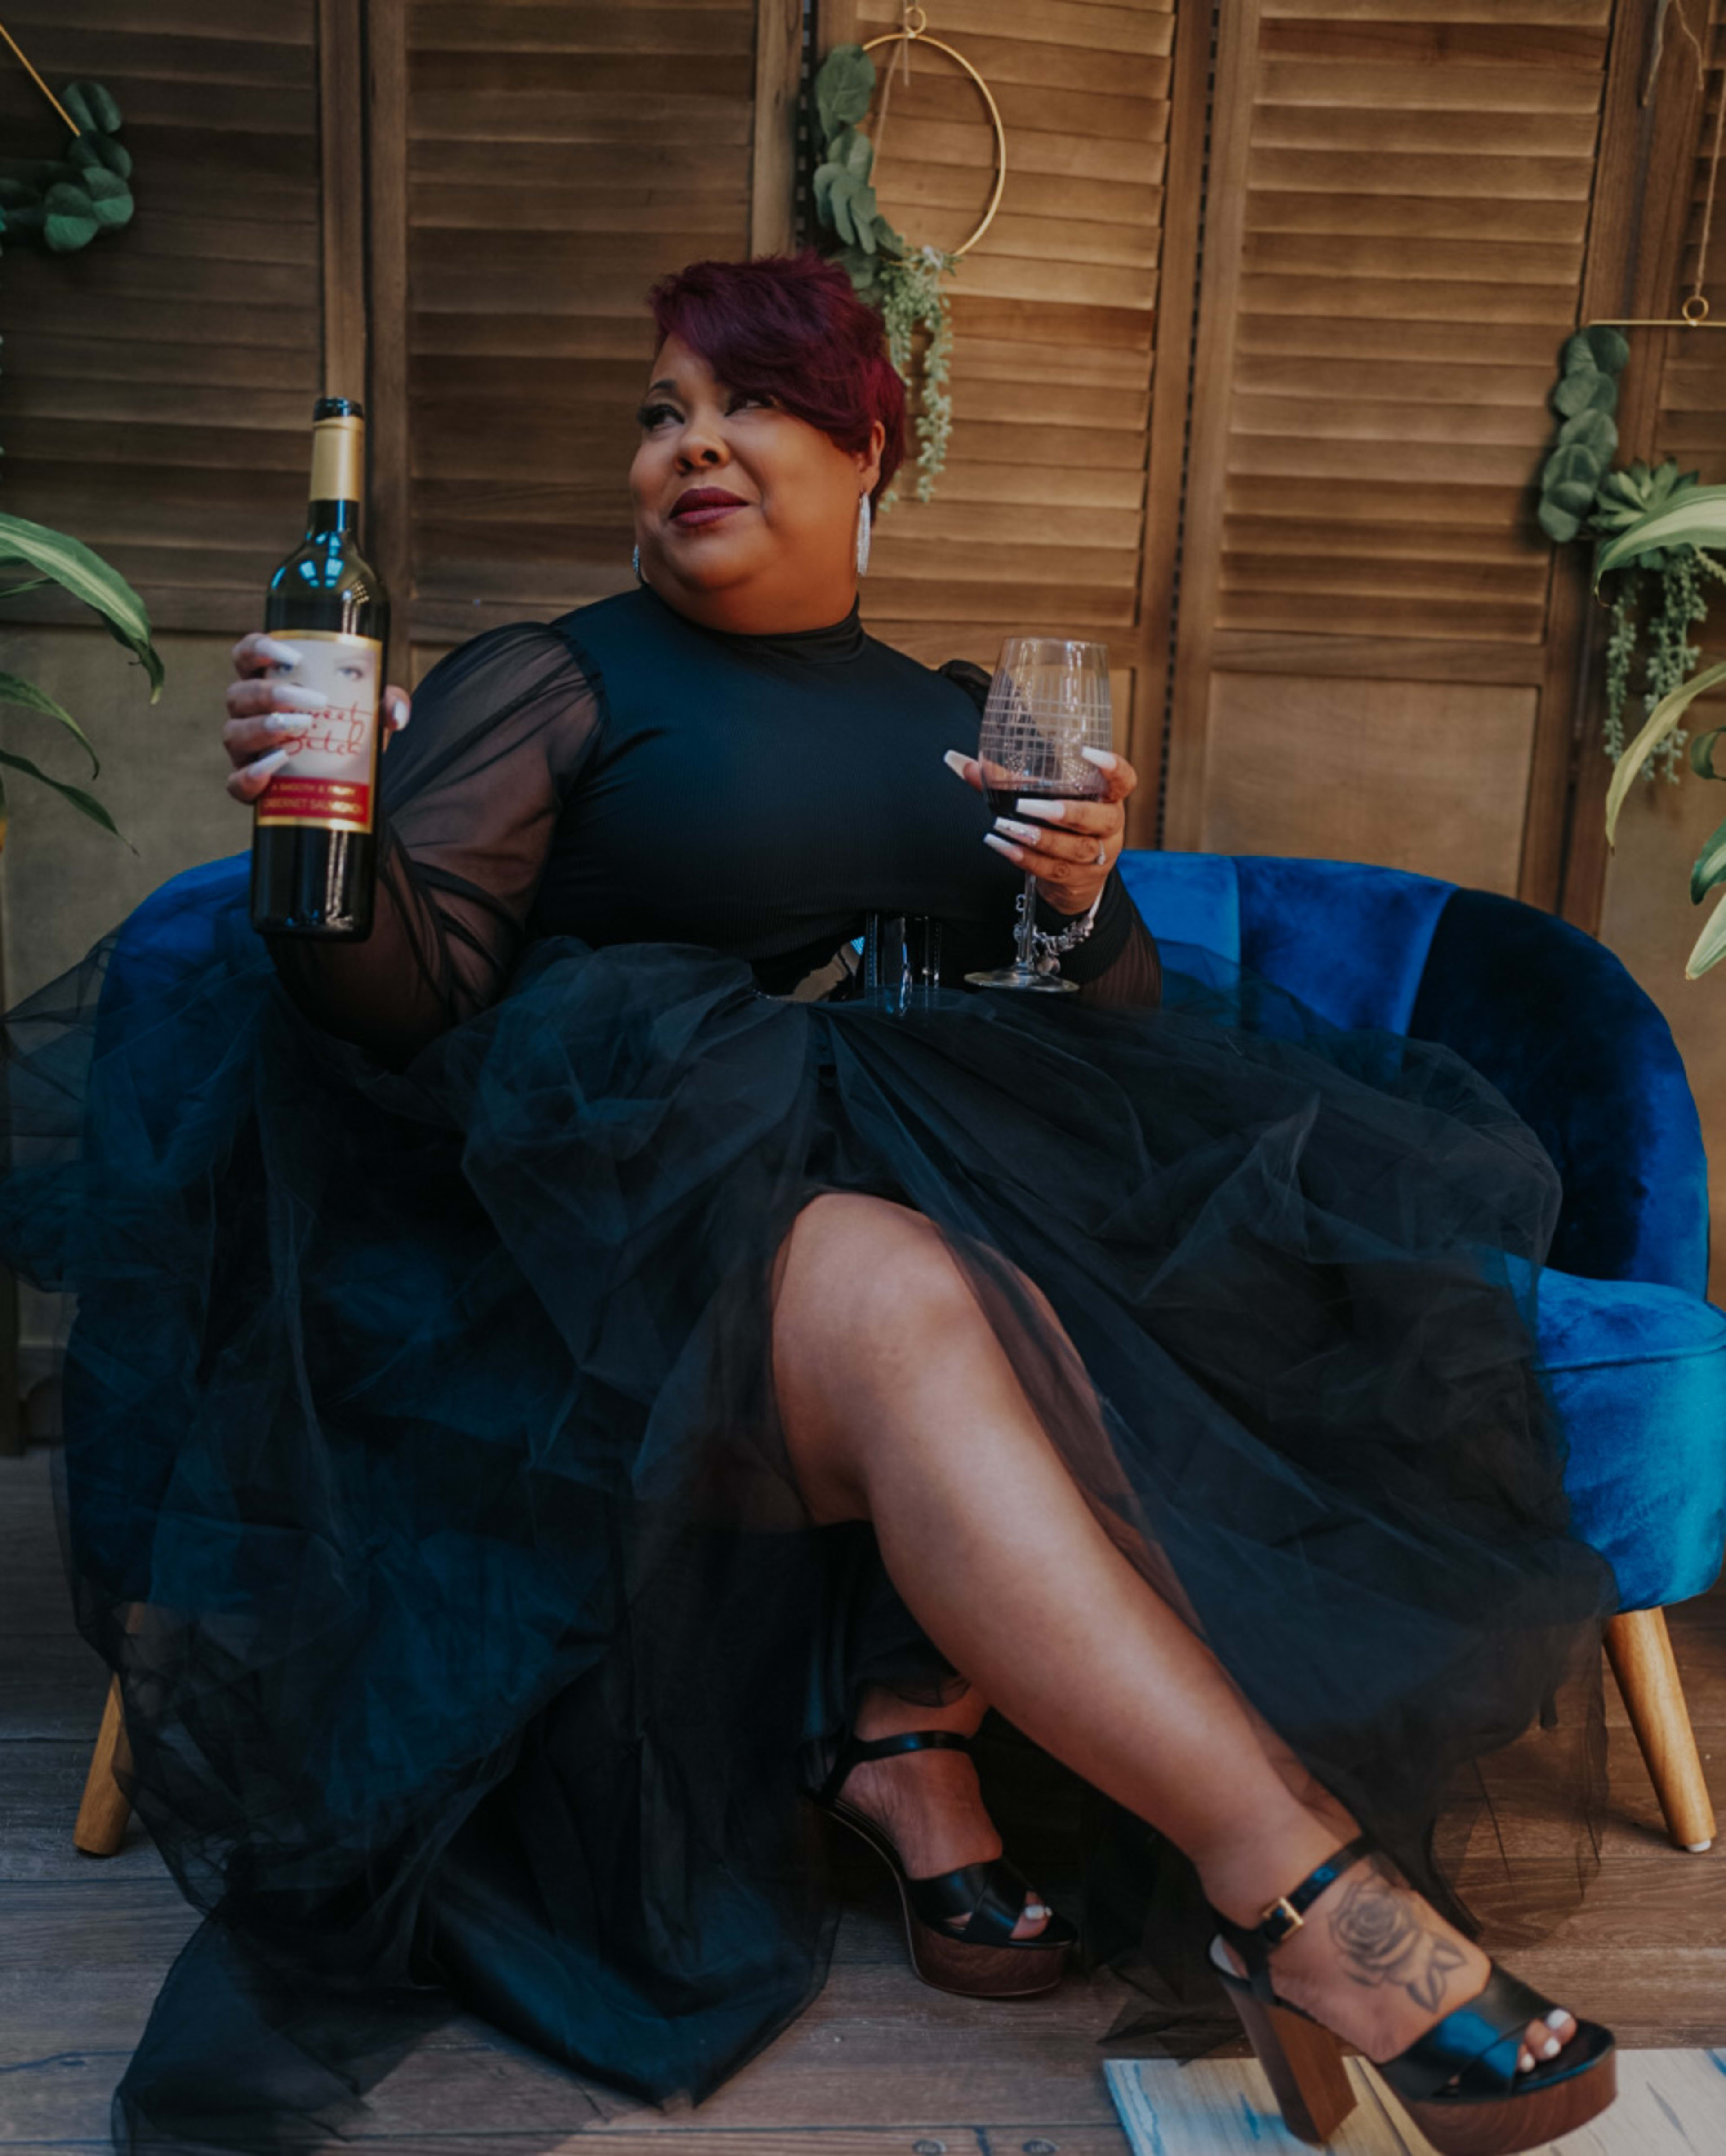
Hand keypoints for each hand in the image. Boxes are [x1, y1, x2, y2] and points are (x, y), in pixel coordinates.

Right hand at [223, 632, 410, 806]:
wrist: (348, 784)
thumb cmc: (347, 735)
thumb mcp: (370, 715)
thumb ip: (387, 703)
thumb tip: (395, 712)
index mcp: (268, 684)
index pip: (246, 656)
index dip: (257, 649)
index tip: (291, 654)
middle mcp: (248, 714)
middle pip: (239, 695)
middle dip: (272, 695)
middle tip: (314, 702)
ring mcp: (244, 749)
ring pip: (234, 733)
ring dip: (264, 729)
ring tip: (299, 729)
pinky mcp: (248, 784)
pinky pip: (236, 782)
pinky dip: (251, 776)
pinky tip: (274, 769)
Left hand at [943, 743, 1137, 916]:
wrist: (1074, 880)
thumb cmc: (1059, 825)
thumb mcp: (1043, 799)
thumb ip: (1006, 780)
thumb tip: (960, 761)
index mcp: (1107, 798)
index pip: (1124, 780)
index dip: (1112, 767)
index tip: (1088, 753)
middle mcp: (1108, 826)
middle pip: (1099, 818)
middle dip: (1065, 812)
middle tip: (1028, 804)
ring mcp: (1097, 857)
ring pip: (1074, 848)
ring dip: (1039, 838)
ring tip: (1004, 826)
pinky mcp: (1077, 880)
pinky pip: (1051, 870)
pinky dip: (1024, 858)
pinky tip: (1001, 845)